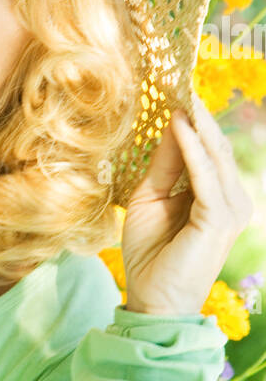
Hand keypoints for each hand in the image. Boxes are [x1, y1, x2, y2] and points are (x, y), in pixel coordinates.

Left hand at [119, 93, 254, 317]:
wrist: (151, 299)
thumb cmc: (149, 253)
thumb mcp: (148, 199)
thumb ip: (163, 166)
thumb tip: (170, 124)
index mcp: (216, 196)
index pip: (209, 150)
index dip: (194, 121)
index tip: (175, 89)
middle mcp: (231, 200)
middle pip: (216, 148)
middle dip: (198, 116)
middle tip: (179, 81)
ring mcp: (231, 210)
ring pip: (215, 158)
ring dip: (197, 125)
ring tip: (181, 95)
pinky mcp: (220, 219)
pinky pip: (206, 177)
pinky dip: (193, 150)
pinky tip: (180, 126)